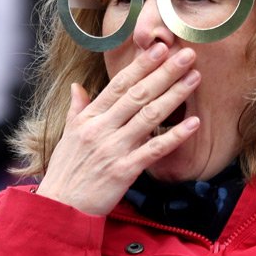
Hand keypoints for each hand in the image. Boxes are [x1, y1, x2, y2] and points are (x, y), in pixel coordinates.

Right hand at [36, 43, 201, 215]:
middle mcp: (101, 129)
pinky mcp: (124, 171)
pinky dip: (175, 136)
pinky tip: (194, 124)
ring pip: (148, 117)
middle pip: (137, 95)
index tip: (160, 48)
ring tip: (194, 78)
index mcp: (89, 118)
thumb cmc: (66, 172)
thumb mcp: (68, 136)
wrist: (60, 208)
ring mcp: (113, 149)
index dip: (141, 65)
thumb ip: (77, 109)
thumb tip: (77, 86)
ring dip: (174, 95)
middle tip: (187, 54)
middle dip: (164, 72)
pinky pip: (154, 150)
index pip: (118, 85)